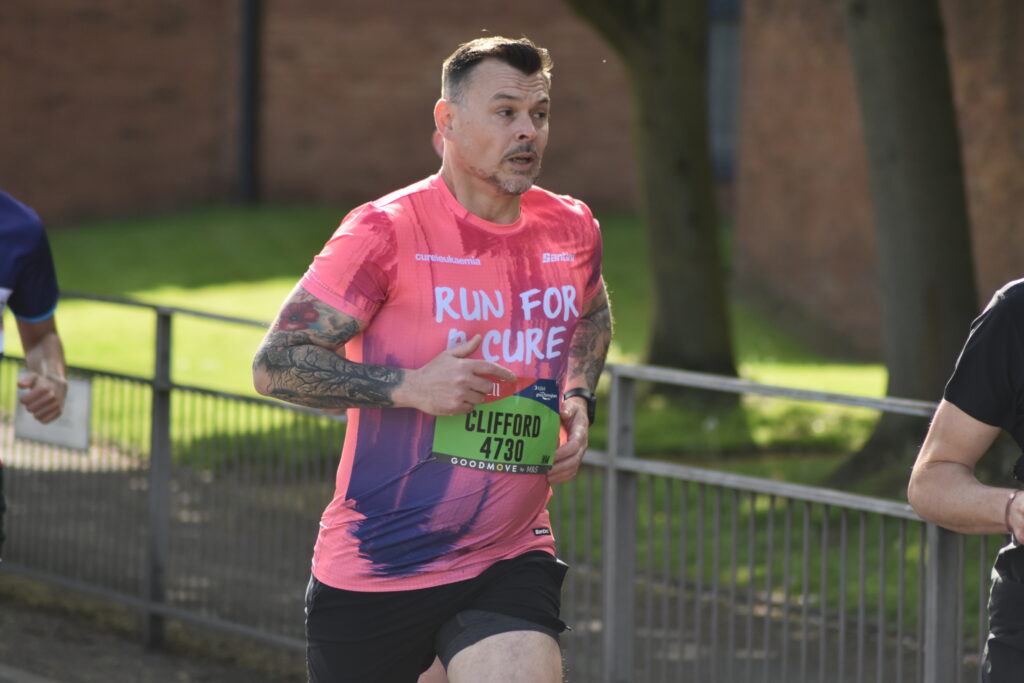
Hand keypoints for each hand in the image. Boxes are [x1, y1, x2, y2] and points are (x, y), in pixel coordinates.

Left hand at [18, 372, 66, 423]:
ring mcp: (57, 404)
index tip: (26, 397)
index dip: (23, 400)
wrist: (59, 386)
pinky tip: (42, 412)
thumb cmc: (42, 382)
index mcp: (44, 388)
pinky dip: (41, 418)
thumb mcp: (34, 377)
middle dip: (29, 406)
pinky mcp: (59, 411)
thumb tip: (20, 385)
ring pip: (37, 416)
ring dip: (35, 412)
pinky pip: (44, 420)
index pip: (25, 400)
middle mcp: (52, 396)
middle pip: (30, 408)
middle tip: (32, 402)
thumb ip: (26, 380)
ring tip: (37, 407)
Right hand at [395, 335, 515, 415]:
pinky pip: (470, 409)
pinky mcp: (455, 407)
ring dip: (476, 397)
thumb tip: (479, 337)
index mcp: (464, 366)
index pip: (490, 368)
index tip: (513, 378)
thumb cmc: (432, 370)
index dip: (504, 373)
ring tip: (462, 393)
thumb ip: (466, 348)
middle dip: (485, 388)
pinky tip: (456, 400)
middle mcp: (464, 380)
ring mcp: (460, 395)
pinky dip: (467, 406)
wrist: (415, 387)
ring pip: (480, 399)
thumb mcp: (448, 355)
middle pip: (488, 387)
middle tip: (475, 386)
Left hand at [548, 396, 588, 484]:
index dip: (563, 452)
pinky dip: (561, 478)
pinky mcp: (574, 460)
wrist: (578, 418)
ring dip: (560, 475)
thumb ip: (567, 408)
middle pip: (574, 461)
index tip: (551, 456)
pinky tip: (550, 480)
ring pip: (573, 469)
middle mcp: (581, 446)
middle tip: (545, 470)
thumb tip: (563, 413)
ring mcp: (579, 454)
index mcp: (580, 433)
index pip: (574, 446)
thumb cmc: (572, 412)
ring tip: (546, 477)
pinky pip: (571, 472)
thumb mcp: (571, 406)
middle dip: (560, 467)